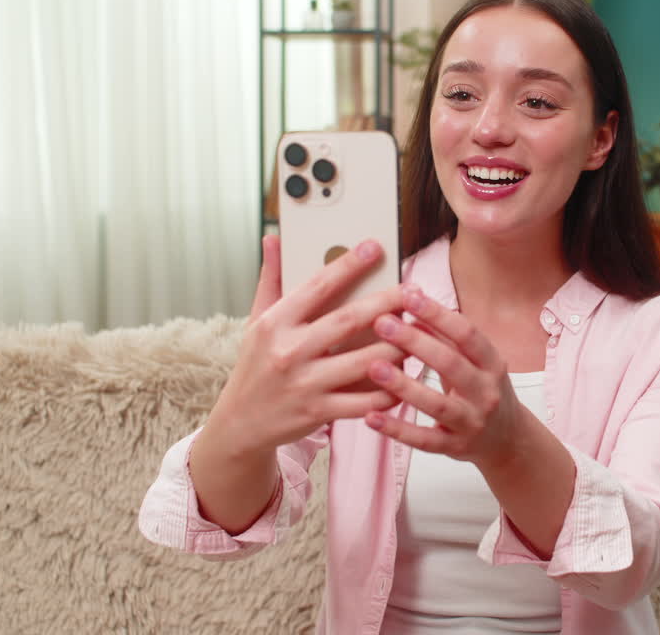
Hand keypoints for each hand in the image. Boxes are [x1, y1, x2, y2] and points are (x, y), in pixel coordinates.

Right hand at [202, 234, 406, 461]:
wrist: (241, 423)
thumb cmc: (256, 365)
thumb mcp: (257, 320)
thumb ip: (271, 279)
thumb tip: (274, 237)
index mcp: (275, 323)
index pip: (317, 286)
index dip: (349, 265)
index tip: (375, 247)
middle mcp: (289, 351)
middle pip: (349, 320)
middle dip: (387, 302)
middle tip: (414, 290)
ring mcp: (305, 384)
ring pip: (365, 361)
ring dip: (397, 347)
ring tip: (418, 333)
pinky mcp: (319, 412)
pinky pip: (365, 401)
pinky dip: (389, 389)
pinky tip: (405, 377)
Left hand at [364, 284, 521, 470]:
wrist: (507, 440)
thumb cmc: (483, 391)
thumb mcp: (474, 363)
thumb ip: (445, 338)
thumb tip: (411, 308)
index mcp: (492, 364)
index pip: (466, 334)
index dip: (438, 313)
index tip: (408, 295)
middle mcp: (486, 392)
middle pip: (451, 363)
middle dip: (416, 341)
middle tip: (382, 323)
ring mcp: (472, 422)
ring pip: (438, 404)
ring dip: (405, 385)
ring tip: (374, 367)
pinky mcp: (455, 447)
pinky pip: (424, 440)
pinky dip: (397, 429)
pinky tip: (371, 417)